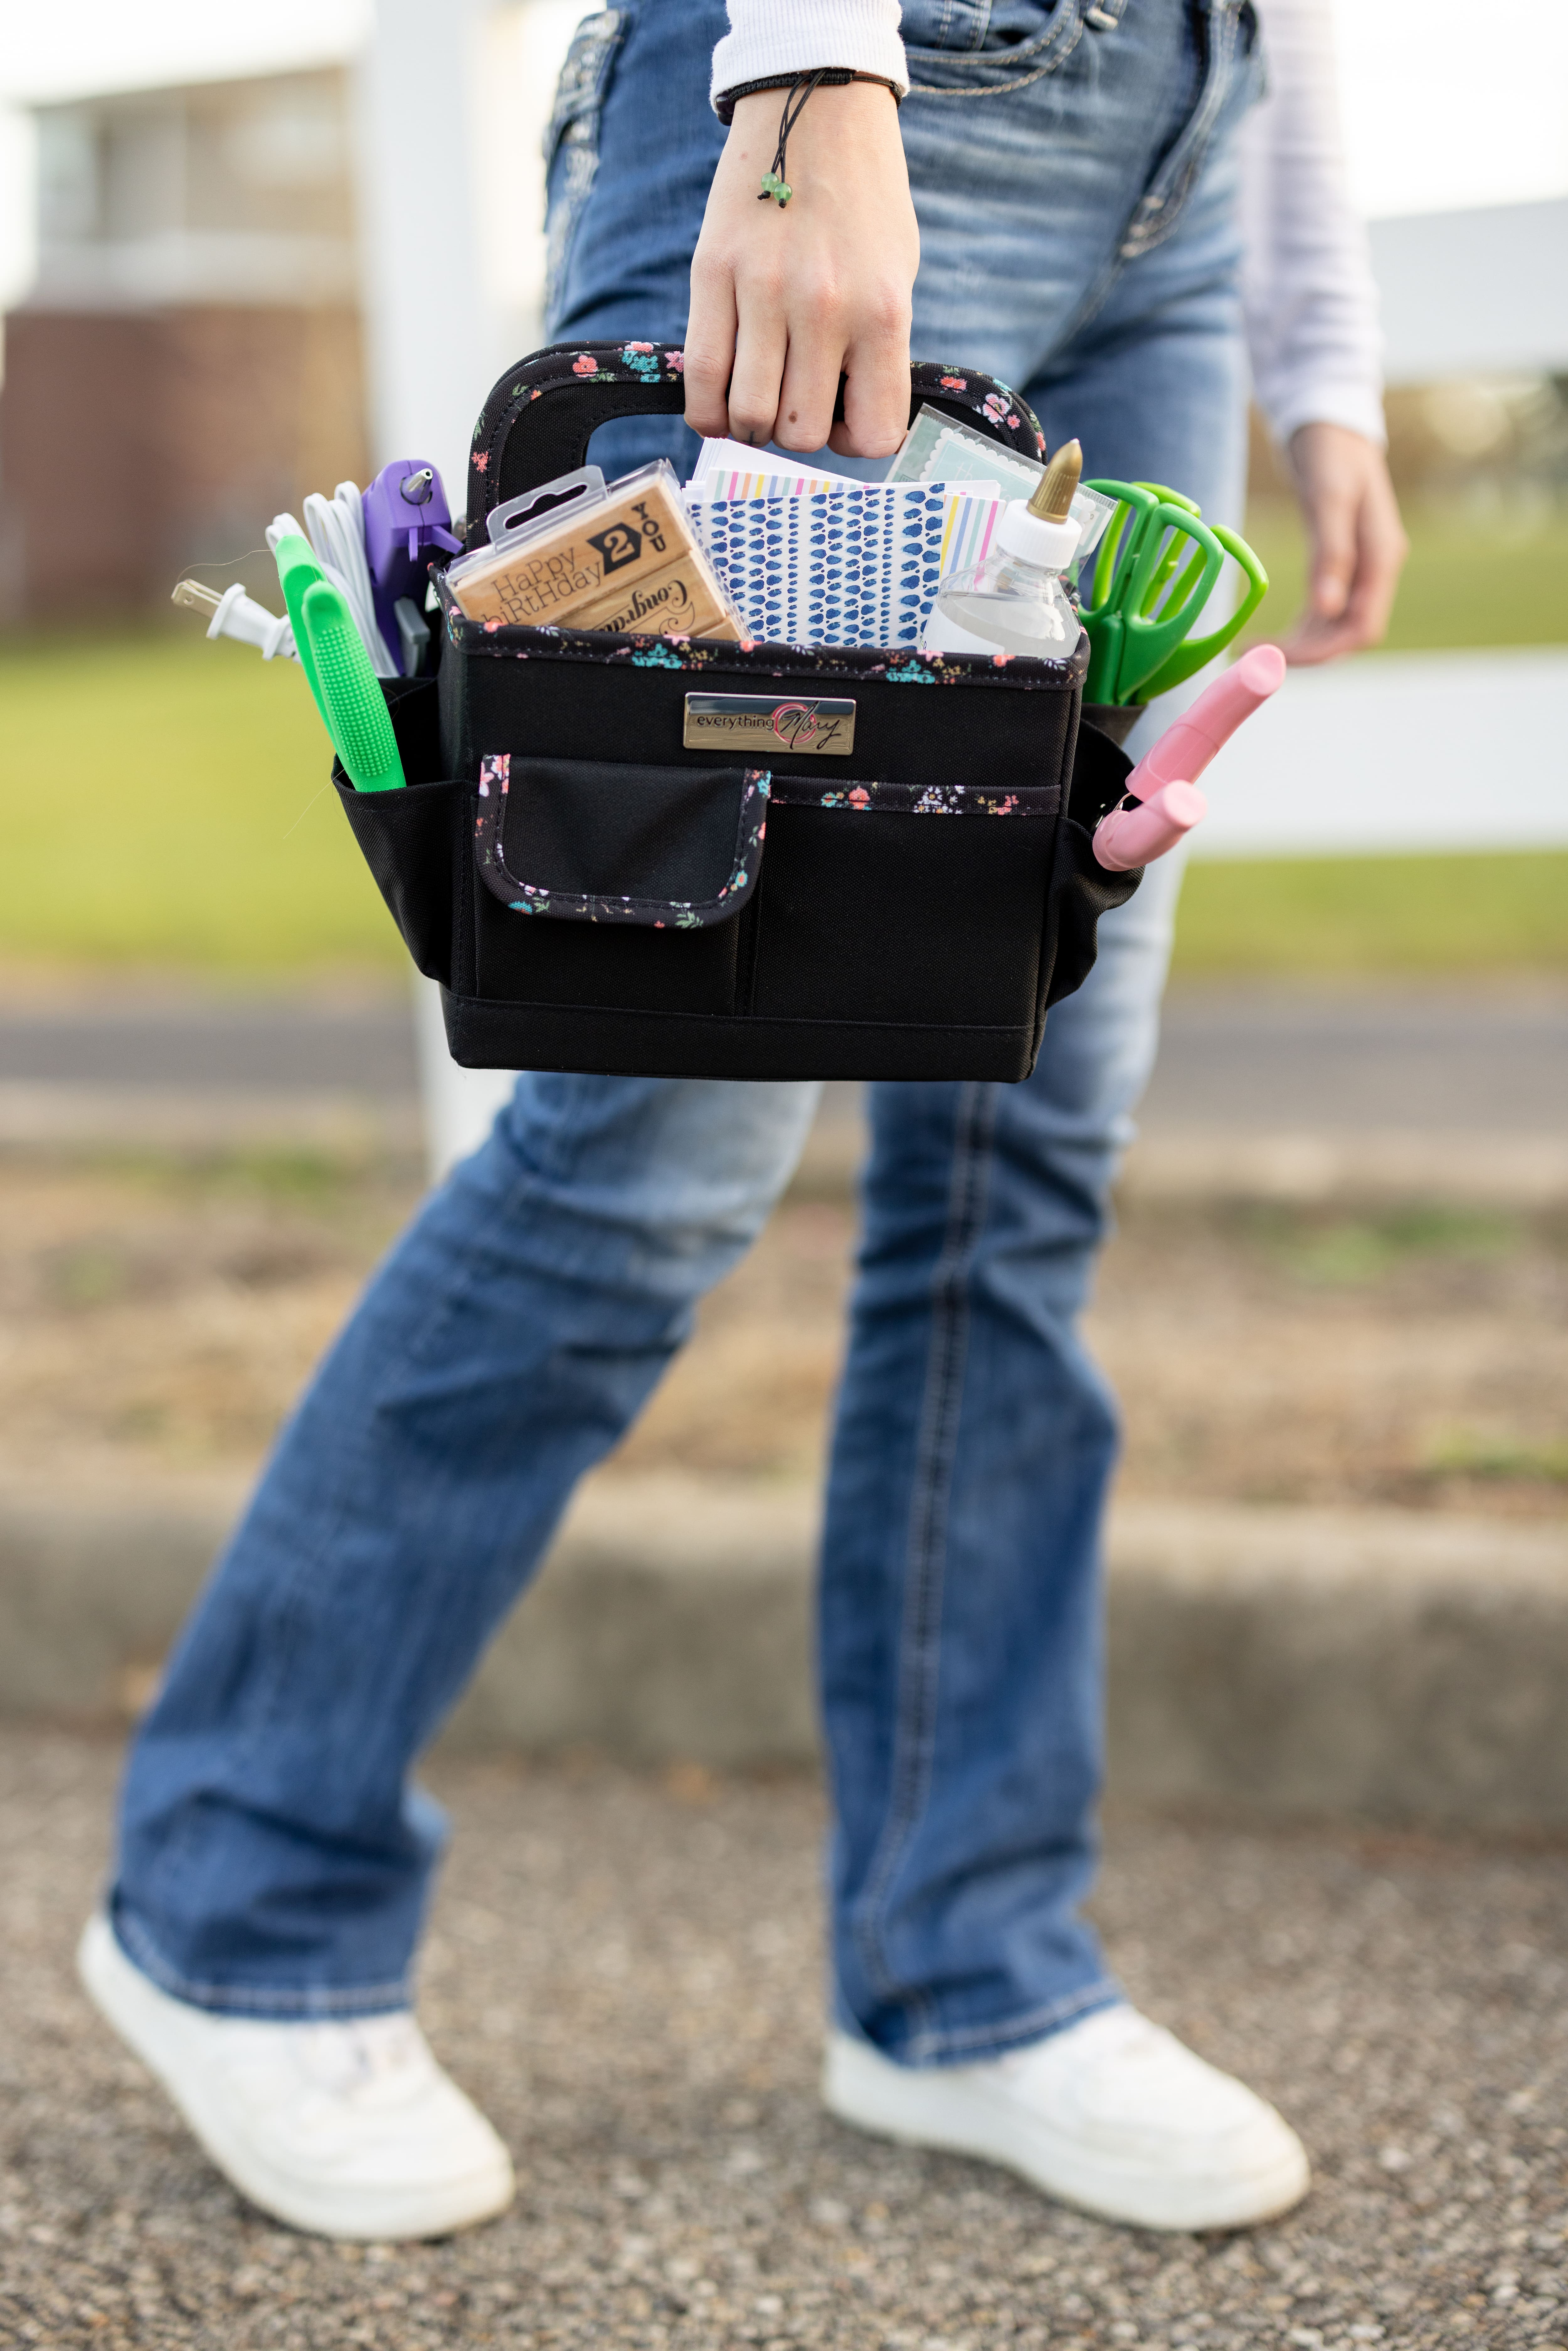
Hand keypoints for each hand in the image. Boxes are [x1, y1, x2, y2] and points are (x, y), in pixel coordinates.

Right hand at [685, 81, 918, 456]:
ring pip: (750, 415)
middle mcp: (824, 308)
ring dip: (751, 425)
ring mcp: (763, 291)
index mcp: (881, 313)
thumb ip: (875, 350)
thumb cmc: (864, 203)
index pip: (872, 436)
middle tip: (793, 403)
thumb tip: (844, 420)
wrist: (817, 108)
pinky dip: (708, 412)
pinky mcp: (711, 274)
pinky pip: (702, 378)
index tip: (843, 418)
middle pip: (801, 433)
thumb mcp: (897, 275)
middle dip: (796, 434)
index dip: (854, 441)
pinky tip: (718, 406)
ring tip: (756, 399)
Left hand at [1279, 421, 1407, 664]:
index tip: (1280, 660)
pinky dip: (1299, 628)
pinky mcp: (1340, 564)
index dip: (1324, 652)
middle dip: (1306, 654)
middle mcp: (1375, 569)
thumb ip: (1331, 553)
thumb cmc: (1332, 453)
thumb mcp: (1329, 499)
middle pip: (1347, 635)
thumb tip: (1327, 609)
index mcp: (1381, 557)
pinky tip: (1268, 635)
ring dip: (1298, 645)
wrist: (1331, 421)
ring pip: (1333, 628)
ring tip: (1252, 651)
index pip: (1362, 628)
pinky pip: (1323, 611)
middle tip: (1256, 662)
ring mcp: (1359, 568)